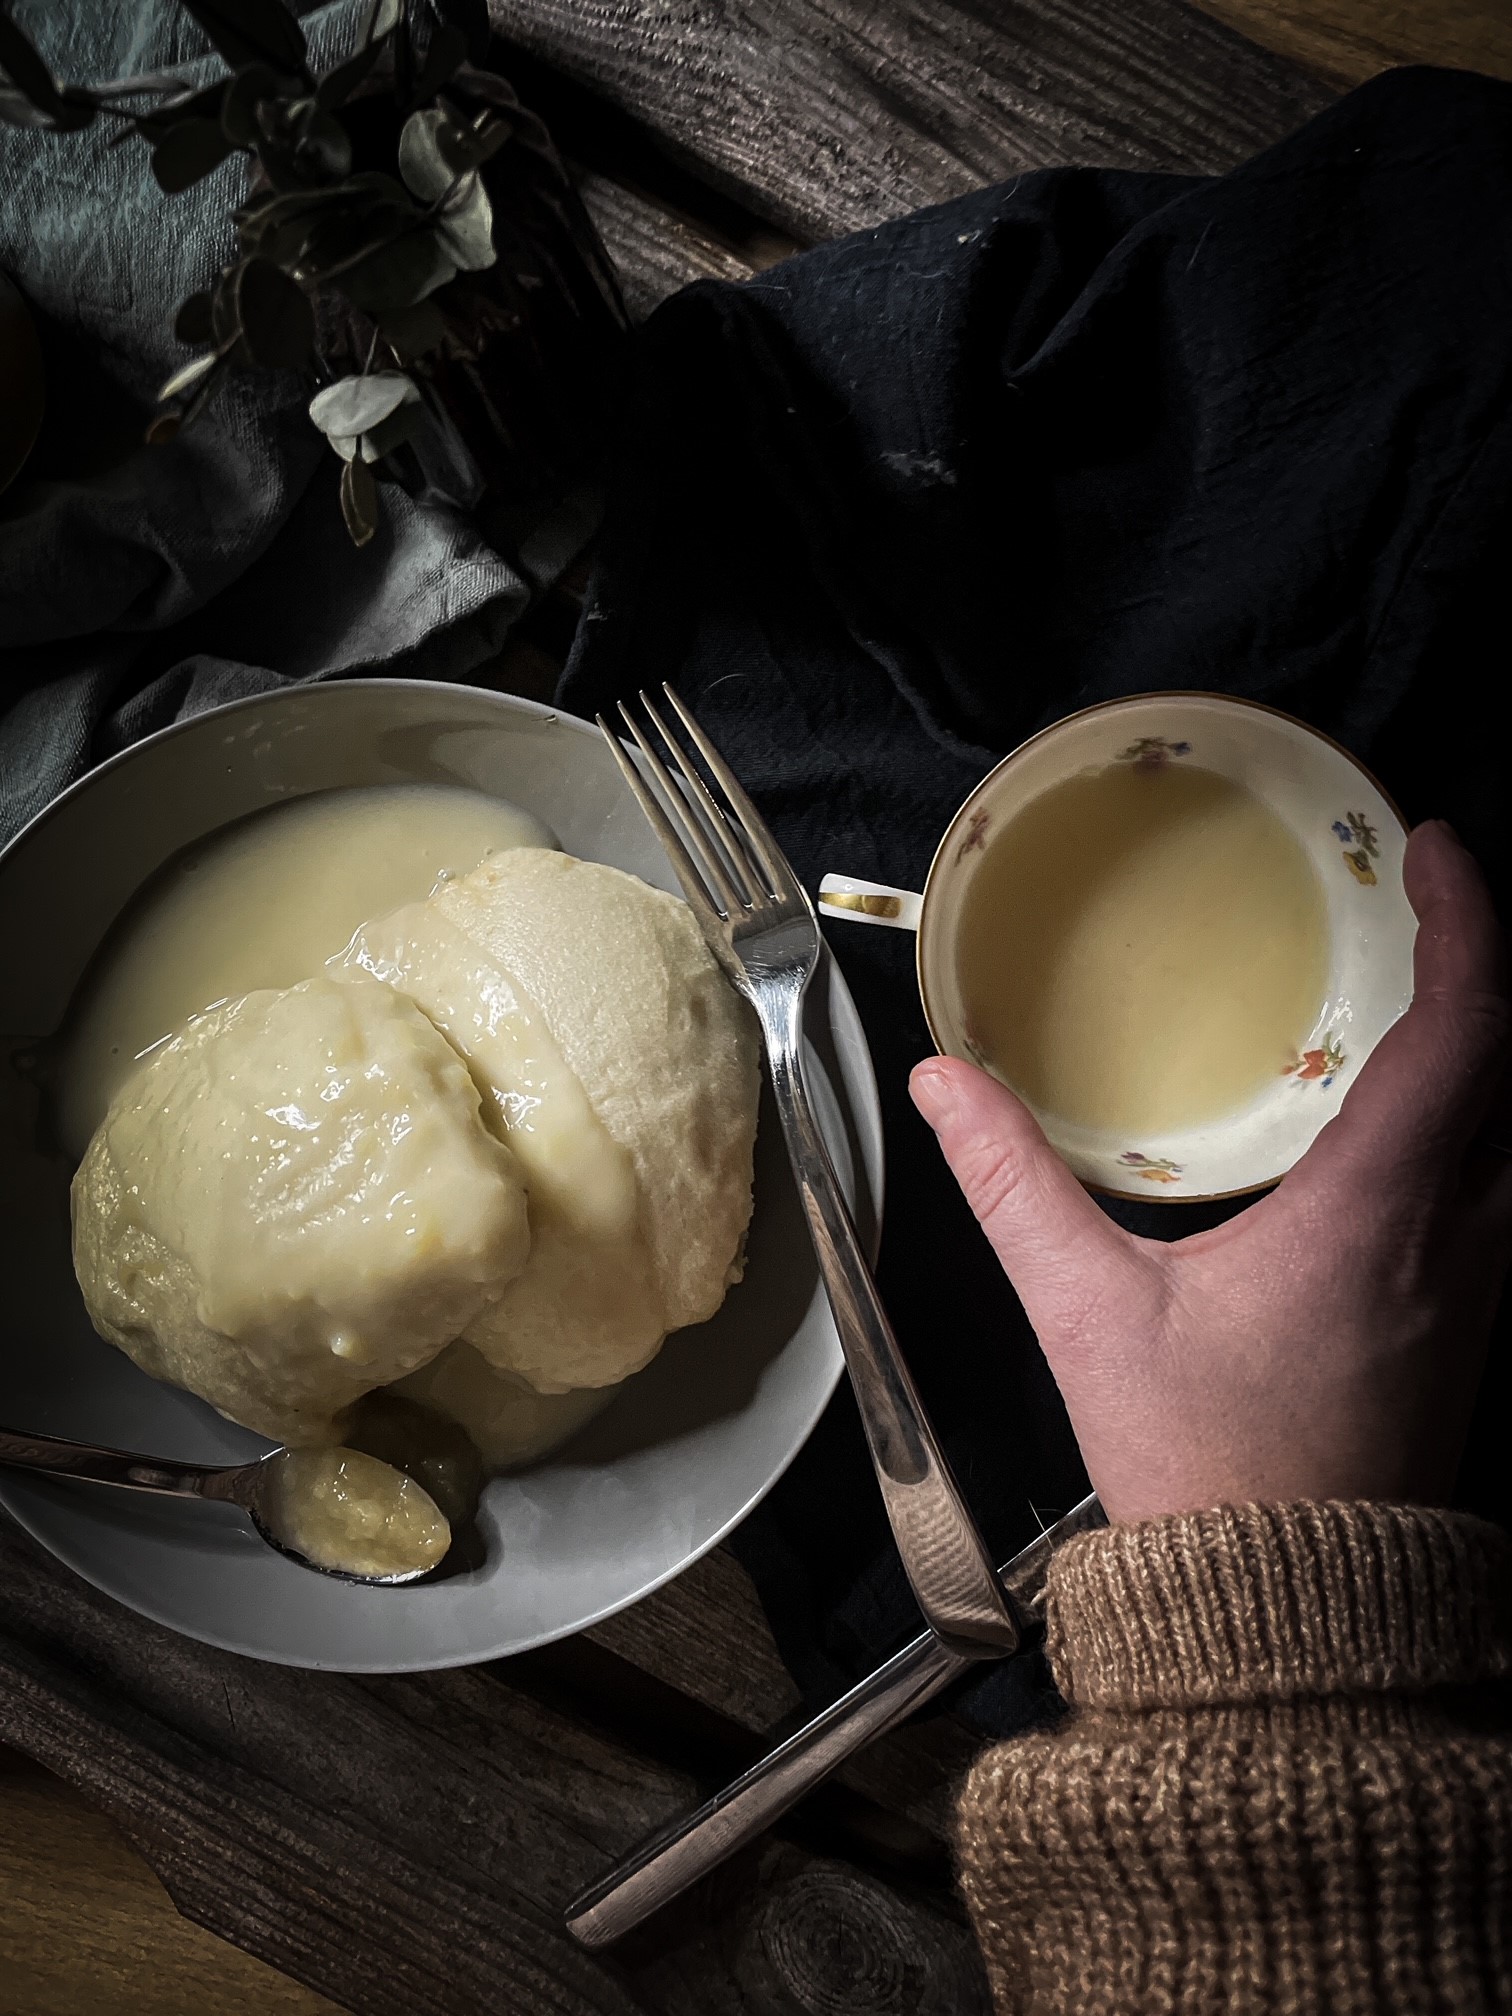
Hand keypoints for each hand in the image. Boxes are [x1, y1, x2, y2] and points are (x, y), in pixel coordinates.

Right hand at [910, 821, 1511, 1521]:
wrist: (1290, 1624)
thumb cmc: (1207, 1475)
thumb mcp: (1089, 1315)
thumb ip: (1014, 1186)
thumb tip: (946, 1085)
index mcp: (1380, 1216)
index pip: (1468, 1029)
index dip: (1465, 919)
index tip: (1430, 846)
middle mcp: (1458, 1238)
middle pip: (1502, 1058)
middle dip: (1467, 954)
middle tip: (1403, 887)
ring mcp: (1475, 1283)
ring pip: (1502, 1121)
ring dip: (1466, 1032)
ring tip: (1395, 971)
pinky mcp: (1461, 1317)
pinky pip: (1485, 1174)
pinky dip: (1456, 1104)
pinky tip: (1382, 1105)